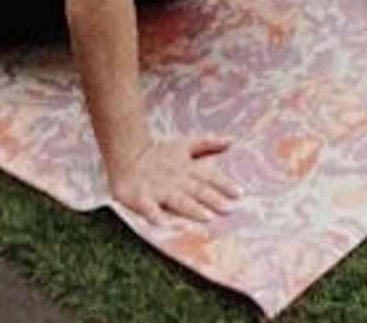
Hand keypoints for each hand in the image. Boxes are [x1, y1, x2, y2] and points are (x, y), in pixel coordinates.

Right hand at [107, 132, 241, 230]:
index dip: (224, 184)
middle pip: (196, 189)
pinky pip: (148, 209)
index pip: (208, 176)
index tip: (239, 194)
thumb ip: (208, 144)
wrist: (127, 155)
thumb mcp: (185, 145)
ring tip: (207, 217)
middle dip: (212, 199)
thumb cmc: (159, 154)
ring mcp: (158, 190)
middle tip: (229, 210)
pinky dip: (155, 216)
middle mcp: (175, 179)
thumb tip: (232, 140)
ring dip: (192, 208)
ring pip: (177, 200)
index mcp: (186, 168)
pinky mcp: (141, 198)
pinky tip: (163, 225)